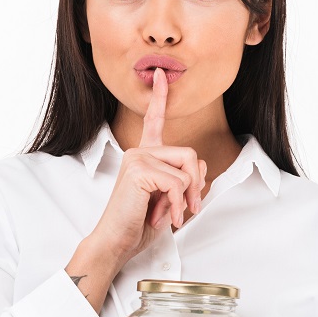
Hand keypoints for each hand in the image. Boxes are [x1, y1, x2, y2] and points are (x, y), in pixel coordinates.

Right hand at [88, 68, 206, 265]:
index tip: (161, 74)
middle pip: (190, 153)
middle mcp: (139, 152)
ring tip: (171, 214)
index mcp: (144, 155)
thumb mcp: (171, 199)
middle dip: (196, 184)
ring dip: (187, 197)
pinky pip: (178, 183)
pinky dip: (179, 204)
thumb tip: (201, 166)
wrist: (117, 242)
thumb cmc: (138, 224)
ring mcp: (137, 158)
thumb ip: (186, 179)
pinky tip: (165, 217)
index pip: (154, 121)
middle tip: (187, 209)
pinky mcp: (138, 170)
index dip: (159, 97)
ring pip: (187, 168)